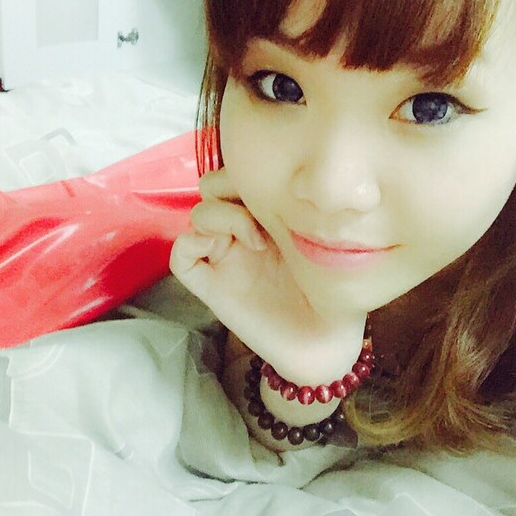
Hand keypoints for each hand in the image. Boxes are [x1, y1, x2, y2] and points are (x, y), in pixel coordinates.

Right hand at [170, 167, 365, 384]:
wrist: (325, 343)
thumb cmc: (334, 293)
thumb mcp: (327, 241)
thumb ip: (311, 208)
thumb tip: (311, 177)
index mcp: (267, 218)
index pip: (238, 175)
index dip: (249, 172)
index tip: (281, 189)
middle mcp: (242, 233)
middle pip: (211, 187)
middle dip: (232, 188)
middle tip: (263, 209)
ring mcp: (225, 258)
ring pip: (197, 214)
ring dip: (221, 215)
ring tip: (257, 238)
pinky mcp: (212, 286)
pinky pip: (181, 255)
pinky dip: (193, 243)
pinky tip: (227, 250)